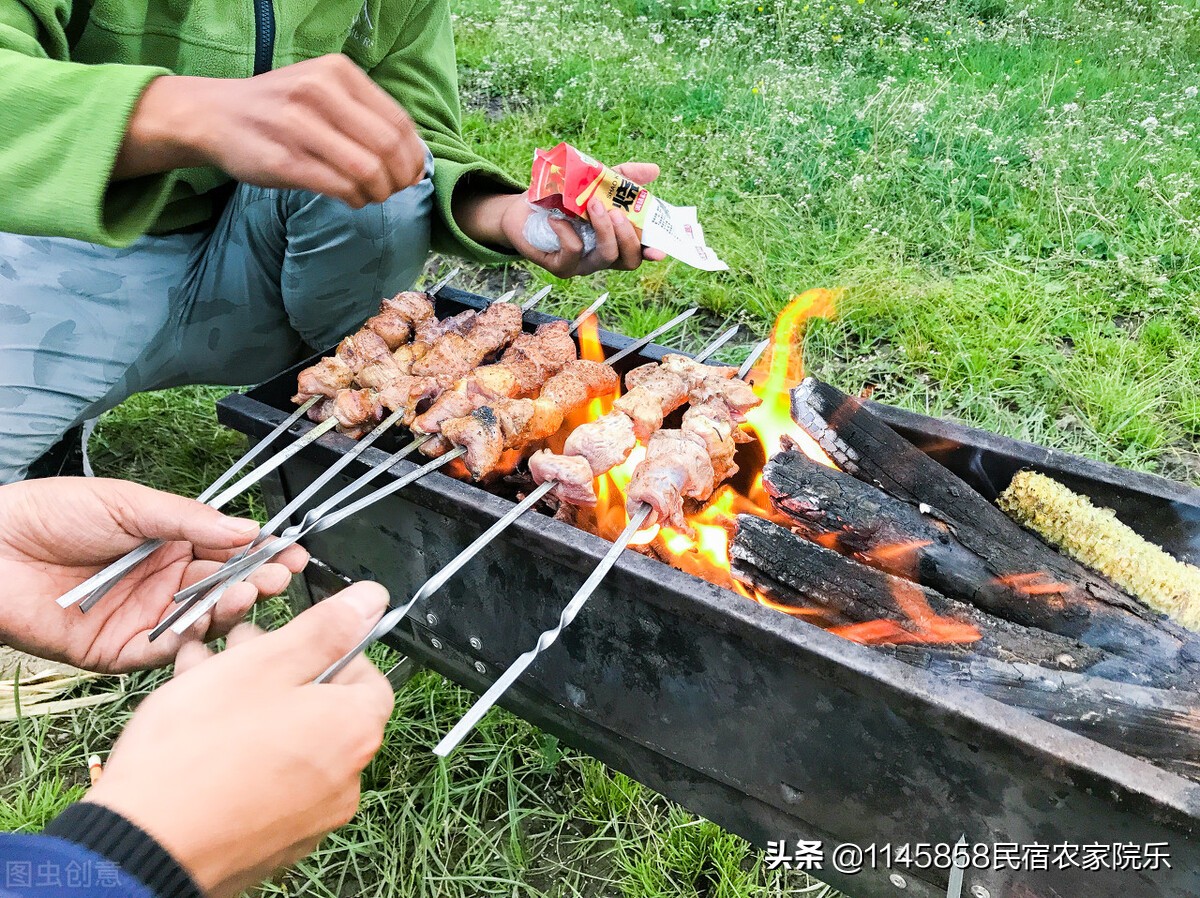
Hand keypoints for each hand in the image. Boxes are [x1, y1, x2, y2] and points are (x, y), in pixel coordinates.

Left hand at [0, 478, 306, 672]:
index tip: (293, 554)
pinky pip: (165, 651)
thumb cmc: (52, 514)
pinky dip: (190, 640)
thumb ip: (190, 520)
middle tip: (277, 578)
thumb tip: (248, 529)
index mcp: (171, 544)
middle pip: (224, 588)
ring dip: (229, 609)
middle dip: (256, 582)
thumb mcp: (129, 502)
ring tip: (246, 593)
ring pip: (202, 621)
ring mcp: (145, 618)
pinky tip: (207, 622)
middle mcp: (164, 583)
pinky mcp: (120, 651)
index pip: (230, 551)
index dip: (263, 553)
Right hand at [84, 583, 394, 897]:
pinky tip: (197, 737)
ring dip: (252, 707)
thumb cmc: (198, 752)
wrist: (144, 845)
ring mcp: (310, 817)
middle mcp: (347, 779)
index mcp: (355, 730)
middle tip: (232, 655)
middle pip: (324, 708)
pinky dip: (242, 755)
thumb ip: (325, 628)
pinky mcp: (272, 842)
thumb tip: (371, 600)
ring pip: (289, 743)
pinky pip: (267, 783)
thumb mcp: (265, 664)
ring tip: (200, 685)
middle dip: (278, 672)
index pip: (368, 676)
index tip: (288, 641)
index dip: (328, 650)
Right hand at [115, 55, 428, 208]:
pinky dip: (357, 199)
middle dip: (400, 178)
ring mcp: (299, 126)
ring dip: (379, 192)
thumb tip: (413, 157)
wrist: (213, 115)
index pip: (399, 122)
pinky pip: (341, 187)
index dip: (414, 156)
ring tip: (371, 195)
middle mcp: (319, 93)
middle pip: (388, 148)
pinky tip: (352, 199)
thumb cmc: (279, 109)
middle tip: (394, 190)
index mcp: (337, 73)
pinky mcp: (284, 160)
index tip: (411, 174)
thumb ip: (365, 114)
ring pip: (368, 171)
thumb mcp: (323, 90)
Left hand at [456, 163, 668, 277]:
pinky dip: (567, 232)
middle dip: (627, 236)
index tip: (660, 250)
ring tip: (594, 206)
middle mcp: (602, 257)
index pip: (640, 252)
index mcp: (615, 240)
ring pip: (606, 257)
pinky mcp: (561, 267)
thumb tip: (654, 170)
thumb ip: (622, 177)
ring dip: (604, 231)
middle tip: (615, 211)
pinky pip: (573, 252)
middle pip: (628, 260)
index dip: (652, 252)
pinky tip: (555, 218)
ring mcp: (582, 264)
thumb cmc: (560, 199)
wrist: (520, 210)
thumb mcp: (593, 182)